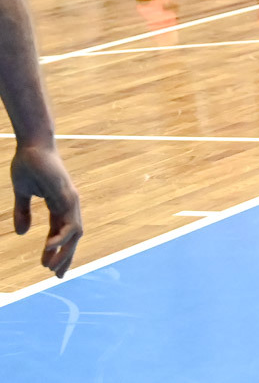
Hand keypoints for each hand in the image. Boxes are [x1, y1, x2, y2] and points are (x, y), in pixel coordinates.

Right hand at [12, 143, 81, 278]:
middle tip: (56, 275)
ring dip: (64, 251)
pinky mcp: (66, 194)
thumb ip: (23, 212)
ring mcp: (69, 200)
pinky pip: (67, 220)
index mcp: (58, 205)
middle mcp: (68, 204)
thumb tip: (22, 232)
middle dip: (65, 257)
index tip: (51, 269)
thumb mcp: (23, 194)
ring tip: (51, 267)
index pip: (63, 233)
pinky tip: (50, 248)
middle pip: (72, 237)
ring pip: (74, 232)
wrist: (32, 146)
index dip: (58, 252)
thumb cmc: (29, 165)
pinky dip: (61, 236)